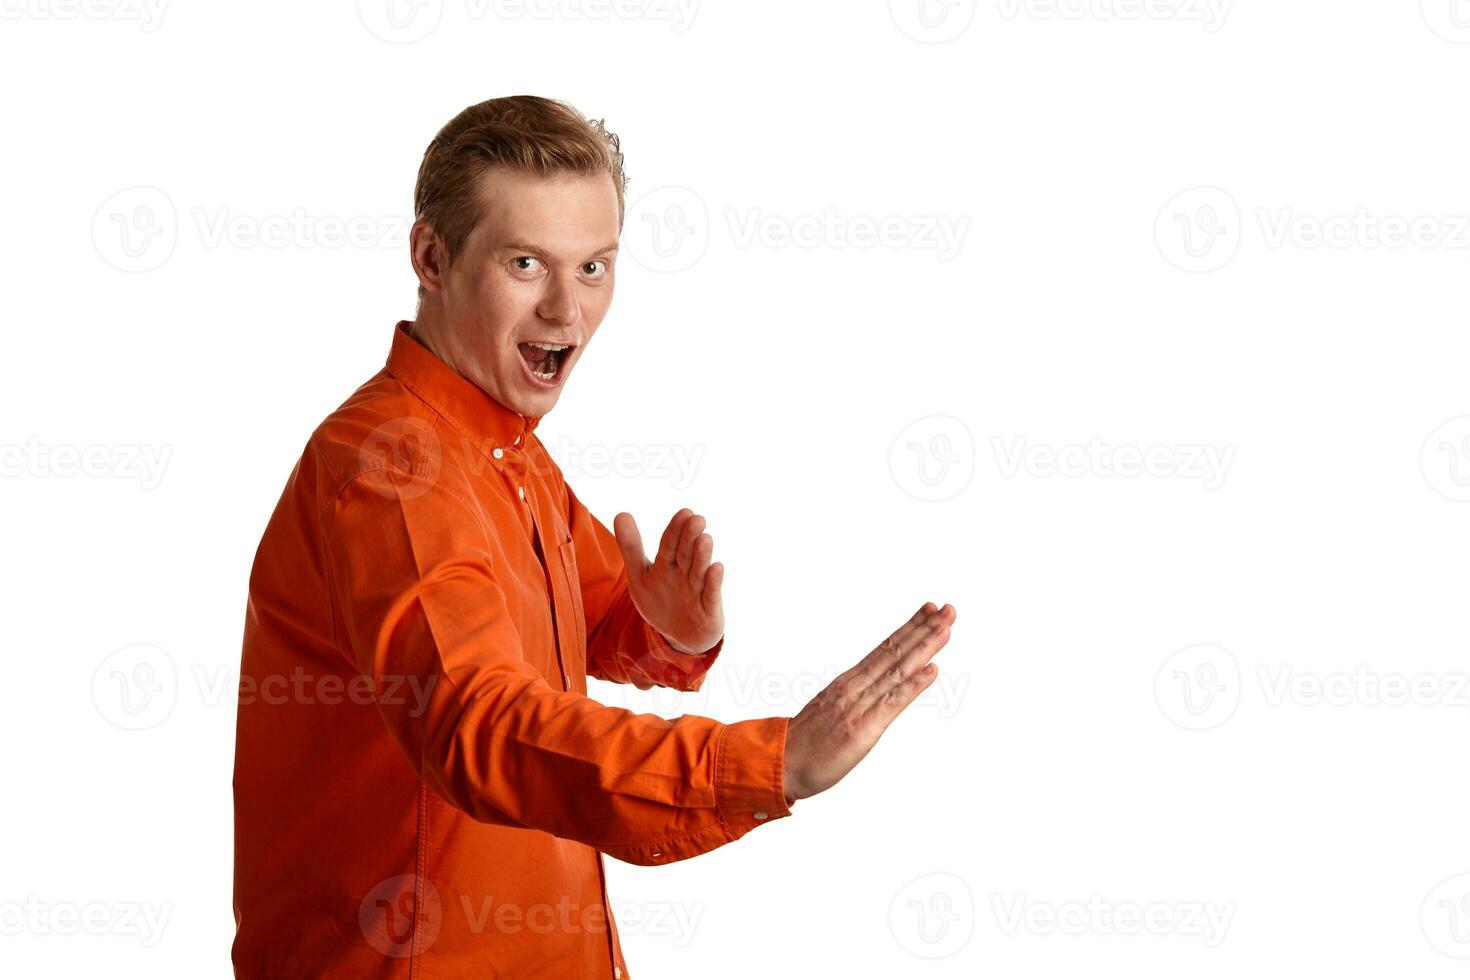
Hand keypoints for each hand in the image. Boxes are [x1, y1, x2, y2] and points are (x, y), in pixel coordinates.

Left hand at [613, 508, 724, 654]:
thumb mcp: (639, 577)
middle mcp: (685, 573)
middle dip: (690, 537)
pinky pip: (712, 594)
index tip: (685, 512)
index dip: (675, 529)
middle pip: (686, 553)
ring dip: (702, 556)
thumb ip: (630, 547)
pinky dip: (714, 582)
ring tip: (705, 539)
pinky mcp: (710, 608)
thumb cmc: (661, 601)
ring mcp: (698, 590)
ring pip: (699, 571)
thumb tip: (621, 513)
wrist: (682, 637)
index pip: (670, 543)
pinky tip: (716, 568)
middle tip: (696, 519)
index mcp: (667, 563)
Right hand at [782, 602, 955, 804]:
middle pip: (894, 652)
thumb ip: (852, 699)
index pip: (885, 648)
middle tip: (949, 608)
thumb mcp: (830, 711)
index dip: (910, 629)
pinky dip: (913, 685)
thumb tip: (872, 690)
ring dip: (924, 647)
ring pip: (897, 670)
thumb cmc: (804, 744)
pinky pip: (892, 703)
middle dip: (924, 629)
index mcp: (848, 682)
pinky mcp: (862, 728)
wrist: (778, 764)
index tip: (931, 610)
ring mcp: (858, 705)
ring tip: (946, 627)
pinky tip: (932, 669)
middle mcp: (854, 687)